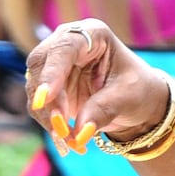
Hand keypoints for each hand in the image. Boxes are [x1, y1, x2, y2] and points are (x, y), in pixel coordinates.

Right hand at [24, 20, 171, 154]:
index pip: (64, 48)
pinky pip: (40, 106)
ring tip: (70, 141)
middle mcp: (69, 44)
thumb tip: (80, 132)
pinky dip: (50, 125)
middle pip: (41, 67)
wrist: (138, 102)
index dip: (51, 73)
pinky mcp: (50, 87)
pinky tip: (66, 141)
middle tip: (60, 127)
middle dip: (47, 101)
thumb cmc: (139, 90)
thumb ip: (103, 110)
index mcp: (93, 34)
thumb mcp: (128, 97)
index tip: (43, 99)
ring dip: (48, 118)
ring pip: (35, 90)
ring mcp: (56, 65)